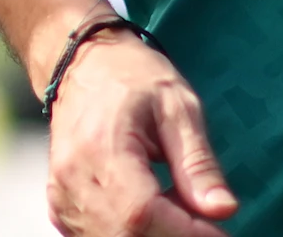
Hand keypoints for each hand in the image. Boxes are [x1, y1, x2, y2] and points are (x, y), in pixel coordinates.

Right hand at [42, 30, 237, 236]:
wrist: (81, 63)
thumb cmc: (132, 77)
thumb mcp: (178, 108)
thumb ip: (198, 163)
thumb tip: (223, 210)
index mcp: (102, 147)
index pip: (142, 214)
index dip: (185, 233)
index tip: (220, 231)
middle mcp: (73, 177)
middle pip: (127, 235)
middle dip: (174, 236)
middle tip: (204, 219)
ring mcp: (60, 195)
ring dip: (154, 234)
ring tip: (175, 204)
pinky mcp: (59, 206)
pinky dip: (131, 233)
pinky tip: (151, 209)